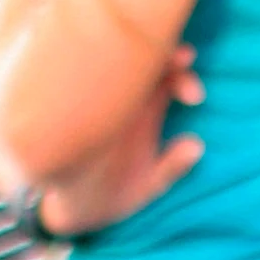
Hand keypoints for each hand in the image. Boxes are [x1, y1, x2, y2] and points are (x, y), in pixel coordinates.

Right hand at [31, 47, 202, 234]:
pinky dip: (88, 59)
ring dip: (132, 50)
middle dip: (162, 51)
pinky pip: (76, 71)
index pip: (166, 74)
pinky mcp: (66, 98)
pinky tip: (102, 65)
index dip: (183, 76)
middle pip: (142, 55)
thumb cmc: (110, 192)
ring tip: (153, 59)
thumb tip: (197, 145)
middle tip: (183, 58)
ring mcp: (93, 95)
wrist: (63, 209)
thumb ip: (171, 166)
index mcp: (143, 109)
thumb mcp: (145, 184)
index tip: (195, 97)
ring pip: (112, 55)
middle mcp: (120, 95)